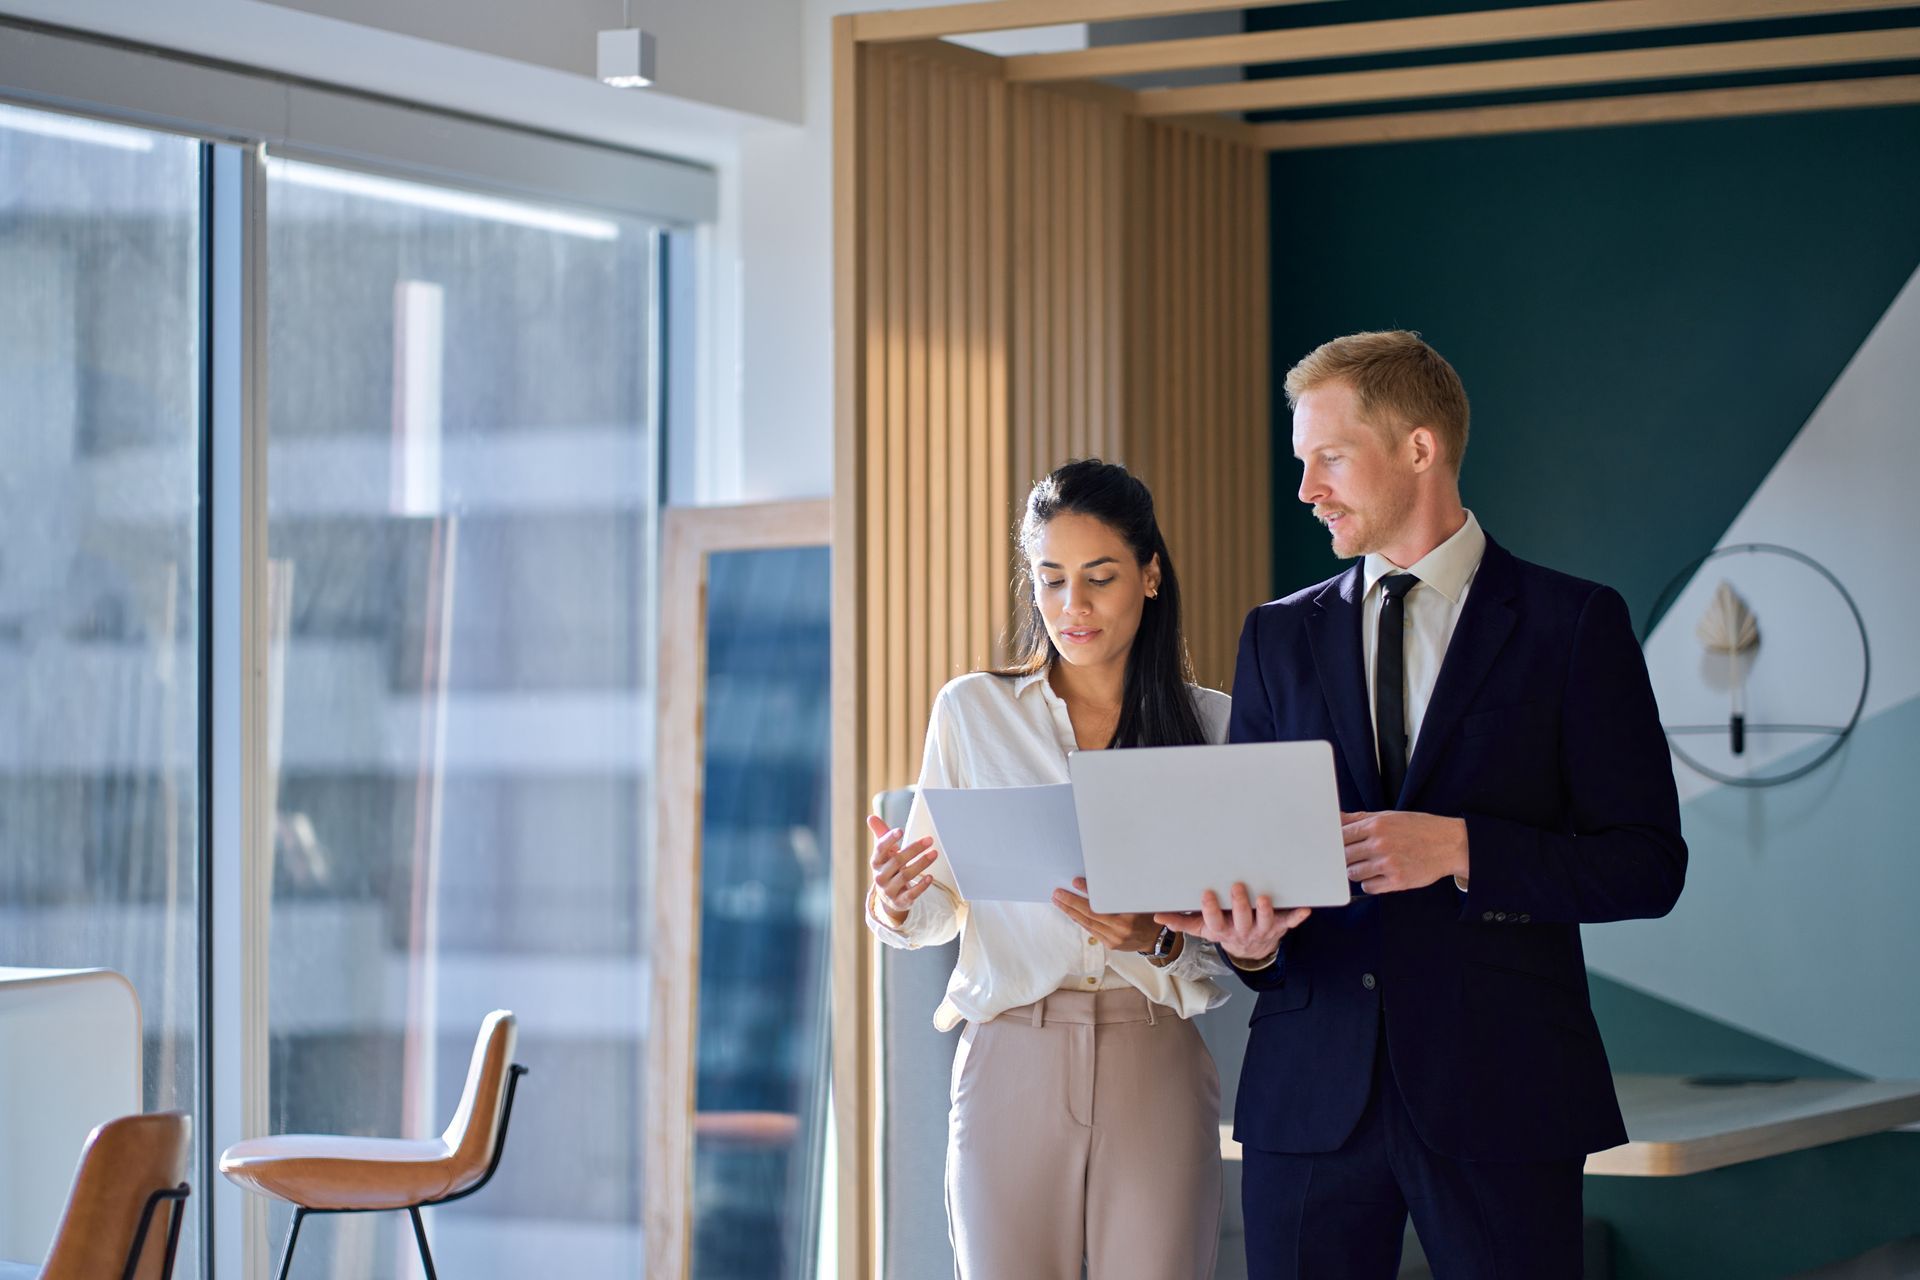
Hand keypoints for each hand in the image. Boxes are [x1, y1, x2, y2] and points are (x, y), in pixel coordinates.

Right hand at [868, 814, 937, 924]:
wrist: (889, 897)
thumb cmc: (889, 869)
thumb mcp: (884, 854)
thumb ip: (881, 835)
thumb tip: (871, 817)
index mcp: (875, 862)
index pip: (880, 849)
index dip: (889, 839)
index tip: (900, 830)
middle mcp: (880, 877)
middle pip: (897, 861)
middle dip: (914, 849)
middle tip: (929, 840)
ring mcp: (889, 890)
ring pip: (905, 876)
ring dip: (921, 864)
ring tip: (934, 853)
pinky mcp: (900, 901)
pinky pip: (911, 894)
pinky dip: (921, 886)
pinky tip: (930, 876)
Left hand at [1052, 878, 1160, 950]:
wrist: (1157, 938)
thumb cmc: (1148, 915)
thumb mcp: (1139, 900)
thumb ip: (1121, 893)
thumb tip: (1100, 878)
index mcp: (1129, 916)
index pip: (1102, 903)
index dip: (1087, 893)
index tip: (1076, 882)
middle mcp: (1120, 930)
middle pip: (1090, 915)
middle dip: (1071, 903)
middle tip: (1057, 894)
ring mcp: (1114, 939)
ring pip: (1087, 924)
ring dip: (1071, 912)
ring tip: (1059, 901)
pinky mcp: (1110, 944)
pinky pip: (1091, 930)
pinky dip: (1080, 920)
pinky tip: (1071, 912)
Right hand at [1155, 883, 1309, 963]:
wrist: (1251, 952)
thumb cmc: (1225, 931)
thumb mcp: (1203, 929)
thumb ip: (1182, 921)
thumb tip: (1158, 916)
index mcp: (1223, 930)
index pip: (1215, 922)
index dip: (1211, 909)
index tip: (1208, 893)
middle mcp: (1242, 931)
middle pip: (1242, 920)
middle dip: (1240, 905)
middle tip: (1238, 887)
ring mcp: (1262, 930)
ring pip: (1265, 922)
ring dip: (1266, 911)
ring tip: (1264, 898)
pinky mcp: (1279, 927)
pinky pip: (1290, 923)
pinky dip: (1297, 917)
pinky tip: (1305, 908)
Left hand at [1343, 810, 1468, 894]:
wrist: (1449, 844)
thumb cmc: (1419, 828)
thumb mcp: (1389, 816)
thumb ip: (1361, 818)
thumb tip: (1337, 818)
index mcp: (1377, 825)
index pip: (1341, 836)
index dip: (1337, 842)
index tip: (1339, 845)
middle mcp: (1380, 844)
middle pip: (1344, 856)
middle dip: (1347, 857)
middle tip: (1356, 856)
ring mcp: (1388, 864)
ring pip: (1353, 873)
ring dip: (1356, 871)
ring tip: (1369, 866)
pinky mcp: (1397, 881)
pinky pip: (1368, 887)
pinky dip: (1369, 884)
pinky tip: (1378, 876)